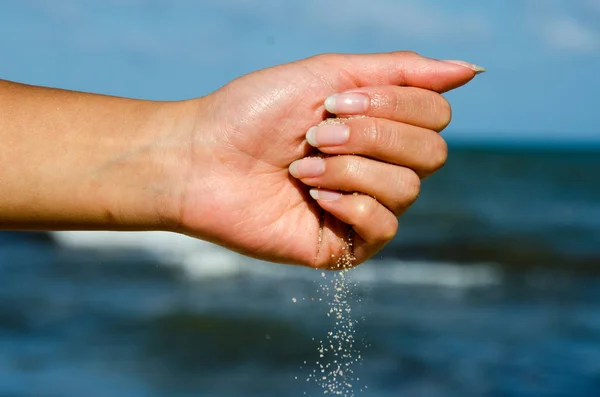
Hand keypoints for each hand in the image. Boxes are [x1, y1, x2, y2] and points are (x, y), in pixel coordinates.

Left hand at [172, 52, 479, 267]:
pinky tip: (311, 196)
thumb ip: (400, 72)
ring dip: (351, 168)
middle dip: (373, 136)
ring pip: (408, 188)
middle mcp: (380, 167)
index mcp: (380, 126)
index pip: (436, 115)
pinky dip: (349, 202)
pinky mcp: (344, 245)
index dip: (394, 105)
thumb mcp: (329, 73)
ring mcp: (364, 207)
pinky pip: (384, 226)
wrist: (202, 158)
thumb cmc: (256, 112)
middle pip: (432, 153)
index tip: (334, 101)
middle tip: (318, 134)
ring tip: (302, 167)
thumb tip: (472, 70)